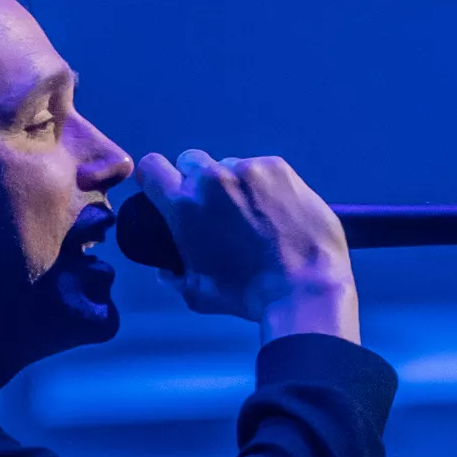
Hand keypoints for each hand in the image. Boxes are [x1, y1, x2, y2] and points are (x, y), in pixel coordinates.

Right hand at [134, 149, 359, 344]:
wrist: (305, 286)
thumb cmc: (248, 295)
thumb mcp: (198, 294)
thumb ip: (175, 276)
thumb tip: (167, 268)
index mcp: (183, 206)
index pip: (151, 167)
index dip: (157, 178)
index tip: (167, 190)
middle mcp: (211, 179)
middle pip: (190, 161)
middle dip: (197, 181)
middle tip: (215, 208)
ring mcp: (247, 169)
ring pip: (229, 166)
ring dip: (234, 185)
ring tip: (254, 215)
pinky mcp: (278, 167)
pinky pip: (261, 169)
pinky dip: (265, 186)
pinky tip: (278, 210)